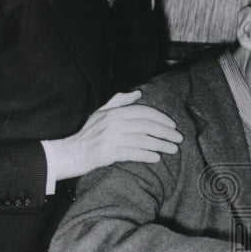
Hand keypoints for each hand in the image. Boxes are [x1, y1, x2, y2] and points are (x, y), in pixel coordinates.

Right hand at [46, 90, 182, 181]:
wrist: (72, 152)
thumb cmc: (89, 133)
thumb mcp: (101, 112)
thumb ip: (119, 101)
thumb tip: (138, 93)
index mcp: (114, 112)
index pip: (144, 112)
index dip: (161, 118)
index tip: (173, 125)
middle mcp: (114, 123)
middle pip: (147, 126)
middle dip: (166, 132)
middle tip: (179, 138)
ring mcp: (112, 138)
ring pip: (143, 140)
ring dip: (161, 145)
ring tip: (172, 149)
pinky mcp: (110, 153)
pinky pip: (134, 153)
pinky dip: (147, 155)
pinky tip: (156, 158)